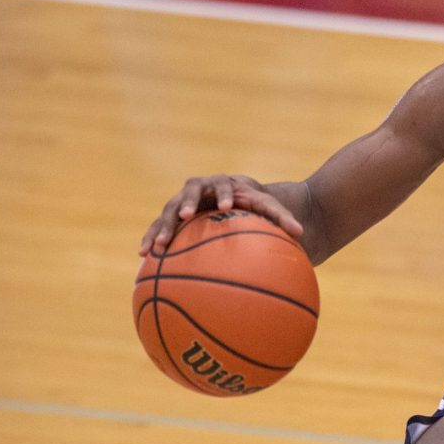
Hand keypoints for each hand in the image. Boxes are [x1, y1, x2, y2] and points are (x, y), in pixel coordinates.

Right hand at [141, 175, 304, 255]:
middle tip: (184, 216)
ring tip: (154, 248)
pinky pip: (161, 229)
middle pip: (187, 193)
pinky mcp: (174, 220)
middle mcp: (199, 190)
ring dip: (161, 228)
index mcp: (222, 185)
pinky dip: (153, 240)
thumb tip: (301, 232)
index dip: (222, 193)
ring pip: (168, 212)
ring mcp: (183, 204)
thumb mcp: (272, 211)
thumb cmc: (257, 208)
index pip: (221, 184)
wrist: (239, 206)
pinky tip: (143, 259)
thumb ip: (284, 219)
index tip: (227, 205)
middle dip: (185, 204)